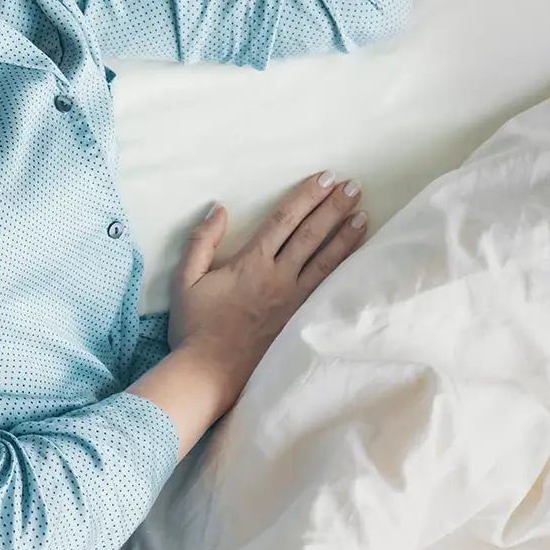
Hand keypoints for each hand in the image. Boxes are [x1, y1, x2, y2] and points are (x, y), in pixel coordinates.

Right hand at [167, 170, 368, 405]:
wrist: (210, 372)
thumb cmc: (195, 325)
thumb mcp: (185, 279)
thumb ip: (201, 241)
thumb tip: (219, 209)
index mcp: (251, 262)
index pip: (284, 220)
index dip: (306, 196)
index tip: (324, 178)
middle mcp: (278, 277)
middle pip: (311, 235)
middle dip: (333, 207)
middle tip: (352, 185)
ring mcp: (293, 300)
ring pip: (326, 261)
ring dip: (346, 236)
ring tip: (364, 214)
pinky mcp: (300, 320)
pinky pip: (327, 289)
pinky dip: (344, 270)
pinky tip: (356, 260)